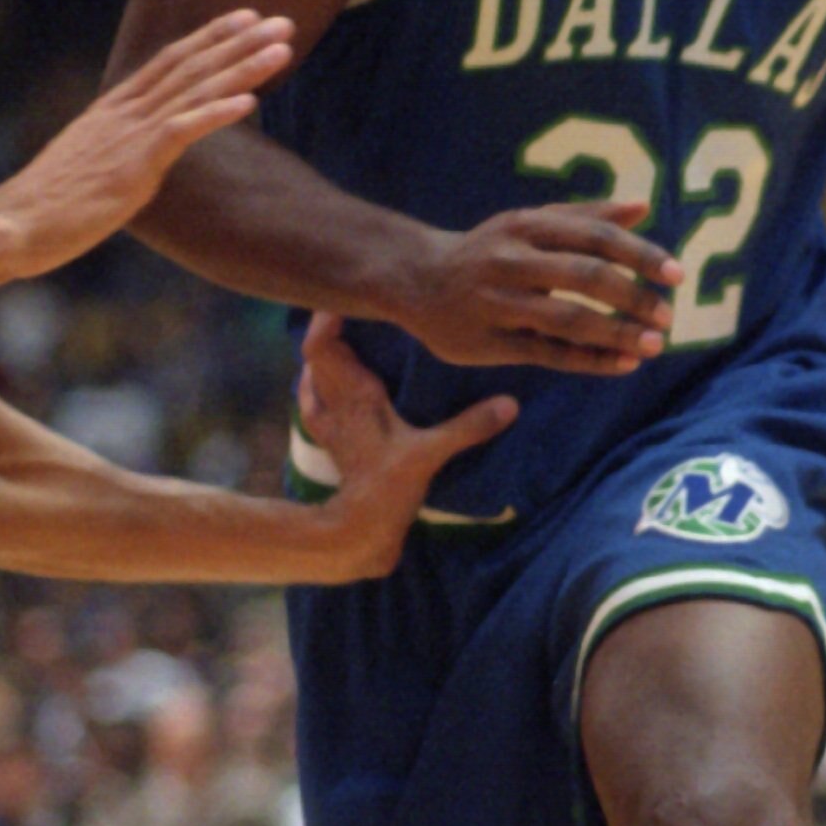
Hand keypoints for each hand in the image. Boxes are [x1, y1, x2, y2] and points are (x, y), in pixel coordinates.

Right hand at [0, 12, 297, 275]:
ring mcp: (128, 135)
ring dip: (242, 67)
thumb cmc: (49, 206)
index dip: (210, 37)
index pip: (169, 61)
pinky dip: (217, 113)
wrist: (14, 226)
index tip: (245, 18)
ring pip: (195, 90)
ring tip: (281, 47)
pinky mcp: (133, 165)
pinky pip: (182, 131)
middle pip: (190, 65)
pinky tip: (252, 101)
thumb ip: (120, 153)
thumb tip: (138, 156)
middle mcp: (124, 113)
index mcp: (113, 110)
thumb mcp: (91, 167)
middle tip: (282, 21)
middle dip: (238, 41)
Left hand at [299, 315, 517, 574]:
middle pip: (317, 352)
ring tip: (348, 335)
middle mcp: (337, 402)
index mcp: (356, 395)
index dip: (326, 317)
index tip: (345, 294)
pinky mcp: (332, 441)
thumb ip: (470, 426)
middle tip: (356, 306)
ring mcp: (330, 422)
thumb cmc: (389, 487)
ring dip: (325, 354)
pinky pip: (316, 401)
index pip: (322, 344)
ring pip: (314, 375)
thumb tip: (510, 403)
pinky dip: (319, 384)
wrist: (358, 531)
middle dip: (330, 327)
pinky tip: (332, 380)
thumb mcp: (432, 452)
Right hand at [400, 204, 681, 373]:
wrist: (416, 279)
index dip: (640, 254)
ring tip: (655, 344)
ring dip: (617, 333)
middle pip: (584, 275)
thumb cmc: (488, 249)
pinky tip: (624, 364)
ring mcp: (500, 302)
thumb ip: (585, 215)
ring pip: (567, 318)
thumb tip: (642, 206)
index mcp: (527, 225)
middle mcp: (513, 260)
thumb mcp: (529, 222)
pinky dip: (589, 359)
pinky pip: (548, 353)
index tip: (676, 274)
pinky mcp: (491, 341)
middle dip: (632, 296)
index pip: (594, 236)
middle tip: (668, 315)